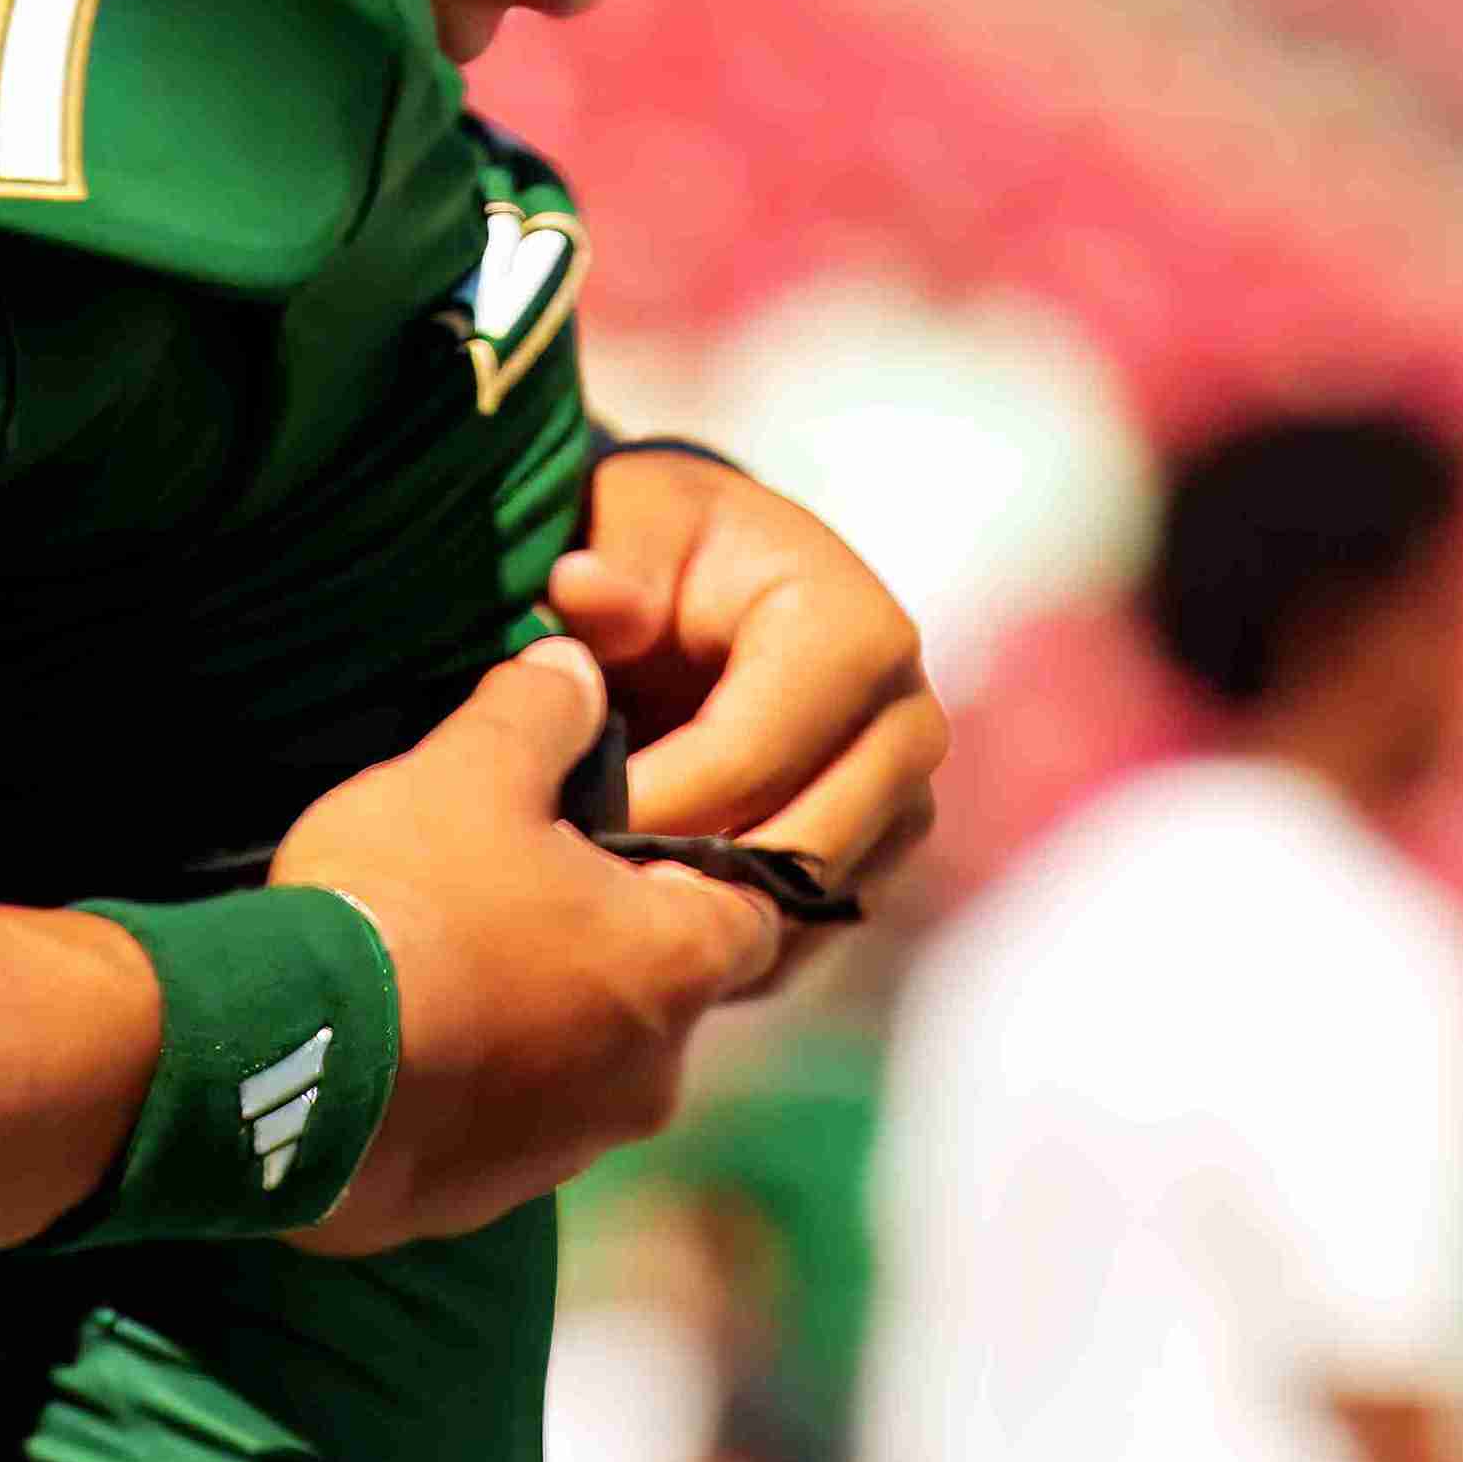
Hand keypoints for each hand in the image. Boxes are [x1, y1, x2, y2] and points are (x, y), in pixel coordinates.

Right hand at [272, 638, 780, 1254]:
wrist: (278, 1063)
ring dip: (534, 1022)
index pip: (752, 911)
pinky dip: (470, 1088)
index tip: (637, 835)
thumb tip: (577, 669)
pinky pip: (500, 1128)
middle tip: (513, 888)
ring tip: (441, 965)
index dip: (701, 864)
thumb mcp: (469, 768)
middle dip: (600, 946)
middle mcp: (649, 1075)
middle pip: (657, 992)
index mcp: (675, 964)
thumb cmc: (404, 902)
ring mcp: (568, 1150)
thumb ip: (541, 710)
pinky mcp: (483, 1200)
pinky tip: (399, 1041)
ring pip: (580, 1067)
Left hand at [547, 440, 944, 919]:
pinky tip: (641, 926)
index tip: (554, 817)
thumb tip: (584, 591)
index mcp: (859, 635)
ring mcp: (906, 800)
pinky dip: (726, 944)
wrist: (718, 583)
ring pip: (803, 904)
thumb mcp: (635, 517)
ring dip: (704, 920)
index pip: (750, 760)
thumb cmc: (671, 546)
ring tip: (598, 907)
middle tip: (571, 887)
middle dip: (680, 873)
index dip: (649, 801)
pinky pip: (807, 933)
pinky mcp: (881, 857)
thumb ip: (615, 555)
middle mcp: (909, 724)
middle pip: (795, 849)